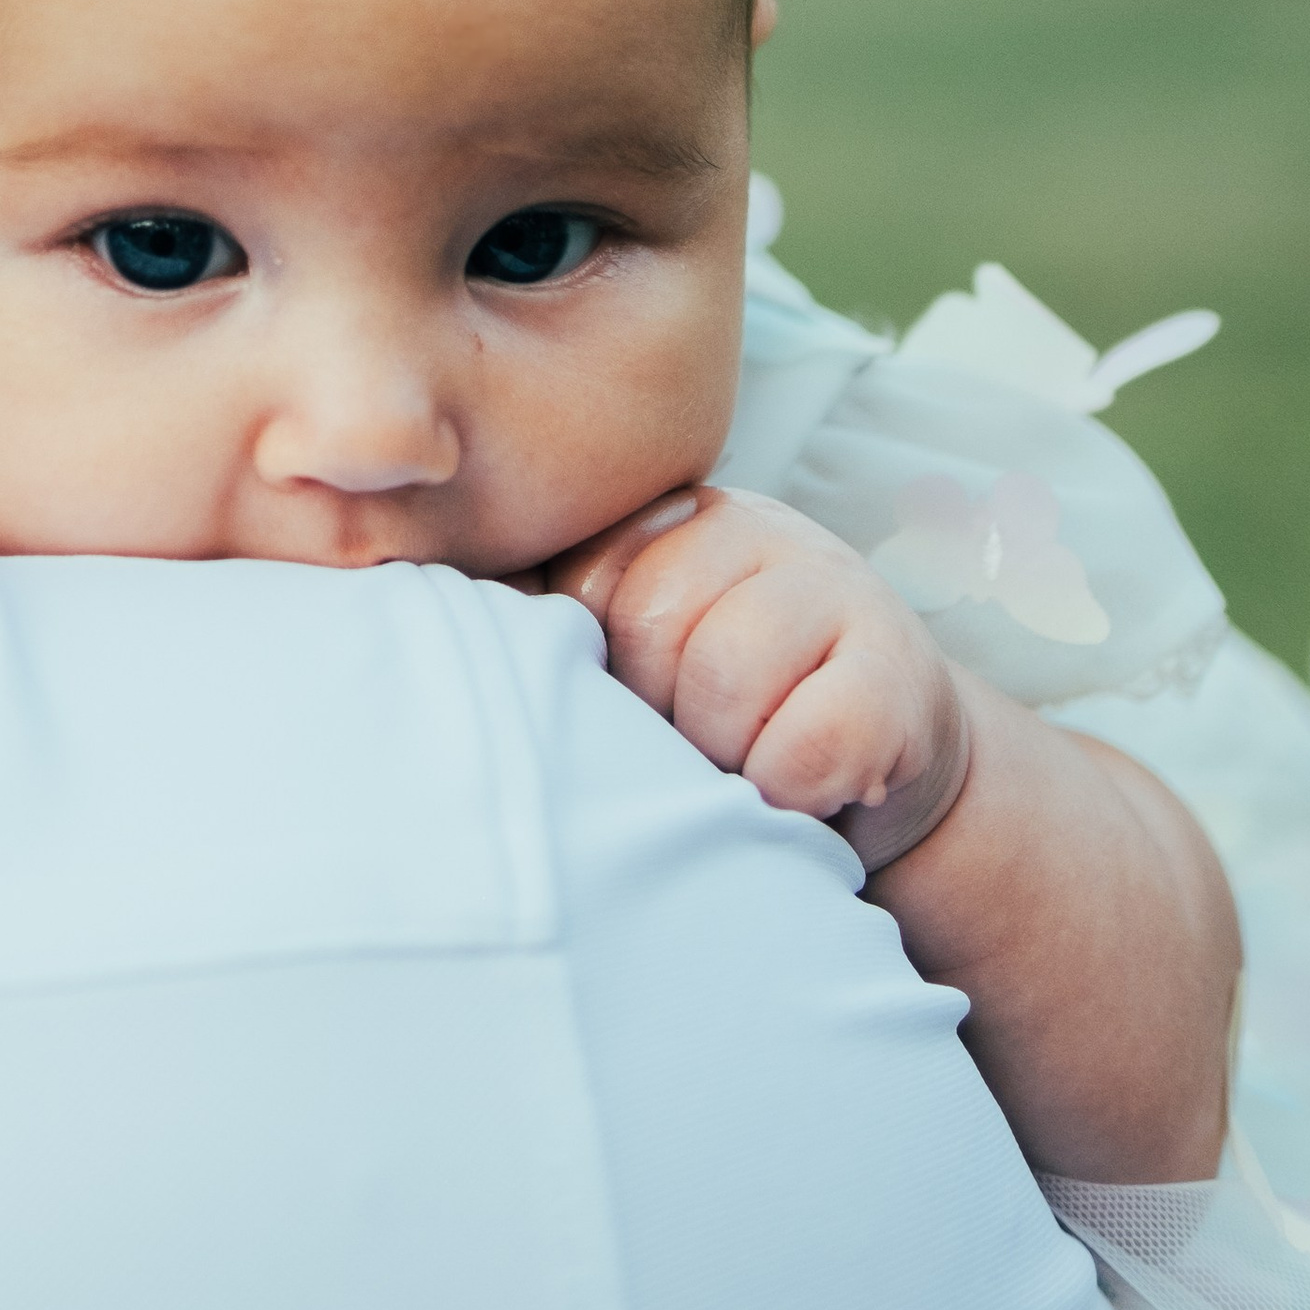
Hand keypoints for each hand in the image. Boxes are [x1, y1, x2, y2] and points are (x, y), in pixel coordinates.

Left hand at [546, 486, 971, 873]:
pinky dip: (790, 791)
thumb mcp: (634, 653)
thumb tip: (412, 596)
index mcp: (670, 518)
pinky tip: (804, 786)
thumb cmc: (723, 716)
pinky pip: (804, 747)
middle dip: (661, 717)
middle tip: (698, 741)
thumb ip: (546, 617)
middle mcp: (754, 526)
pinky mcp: (897, 670)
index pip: (583, 583)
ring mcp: (836, 584)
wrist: (884, 766)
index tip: (635, 701)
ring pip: (724, 682)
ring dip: (727, 757)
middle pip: (650, 627)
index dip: (598, 670)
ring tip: (747, 761)